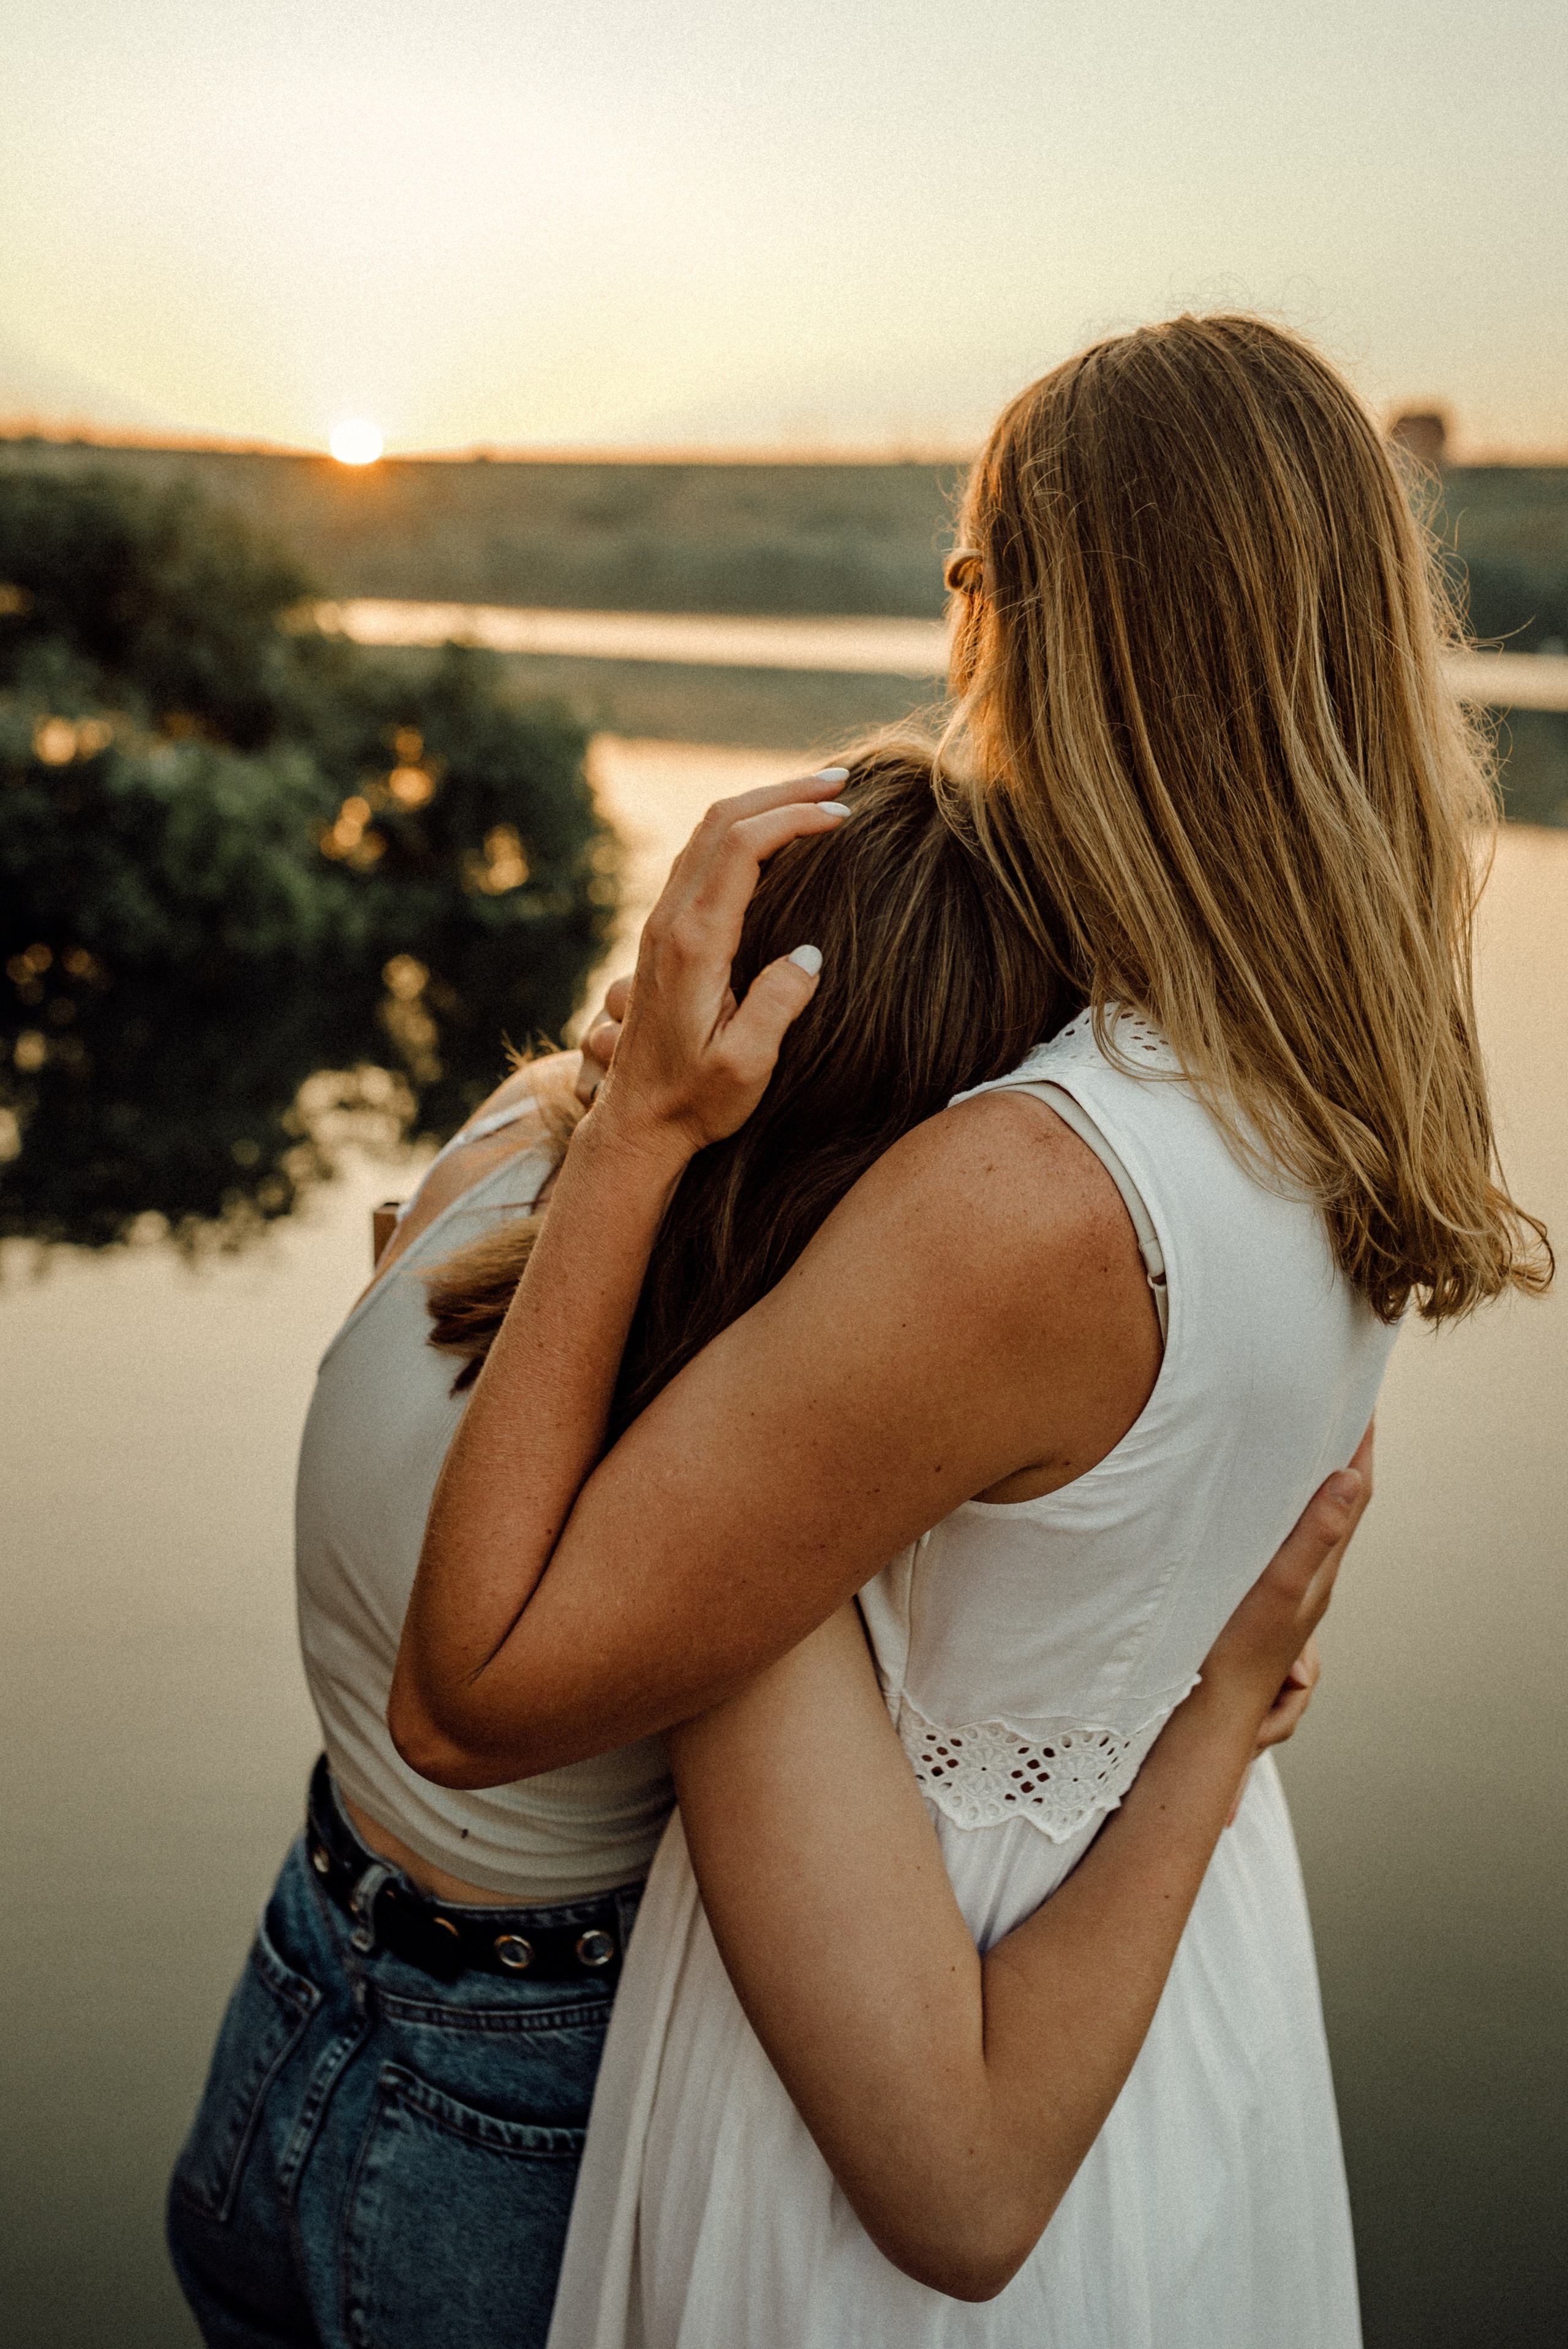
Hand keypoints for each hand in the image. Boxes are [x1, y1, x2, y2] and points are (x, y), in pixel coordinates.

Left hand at [585, 770, 850, 1164]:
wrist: (636, 1122)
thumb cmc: (694, 1101)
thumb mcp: (745, 1067)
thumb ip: (778, 1008)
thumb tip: (810, 955)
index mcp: (694, 943)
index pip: (742, 847)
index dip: (795, 817)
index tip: (844, 816)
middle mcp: (671, 922)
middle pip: (721, 821)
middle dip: (782, 791)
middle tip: (840, 780)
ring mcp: (663, 925)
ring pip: (706, 833)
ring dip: (761, 804)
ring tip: (815, 795)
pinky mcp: (665, 935)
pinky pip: (701, 857)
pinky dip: (742, 831)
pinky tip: (775, 836)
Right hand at [1203, 1422, 1372, 1822]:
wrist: (1211, 1715)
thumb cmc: (1240, 1656)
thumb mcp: (1278, 1589)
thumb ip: (1314, 1536)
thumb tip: (1349, 1479)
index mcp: (1320, 1570)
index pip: (1353, 1495)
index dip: (1361, 1448)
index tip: (1363, 1402)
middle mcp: (1310, 1578)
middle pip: (1337, 1506)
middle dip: (1340, 1456)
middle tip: (1336, 1411)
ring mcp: (1285, 1591)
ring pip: (1310, 1525)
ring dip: (1313, 1483)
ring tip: (1306, 1446)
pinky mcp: (1259, 1600)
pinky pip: (1283, 1544)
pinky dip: (1285, 1513)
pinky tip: (1263, 1511)